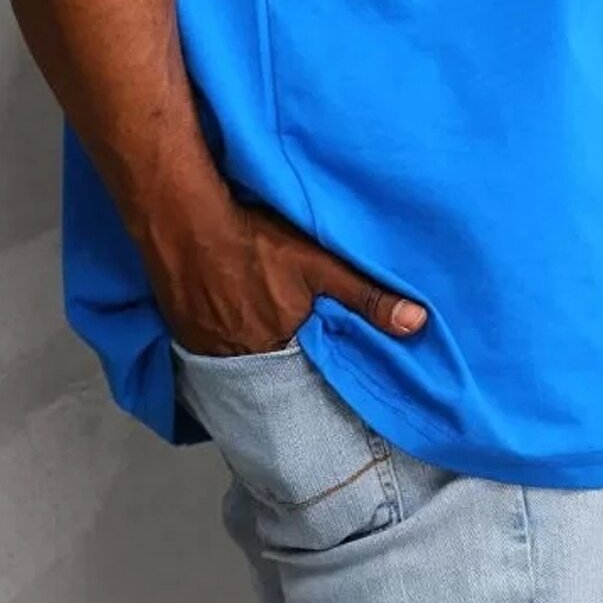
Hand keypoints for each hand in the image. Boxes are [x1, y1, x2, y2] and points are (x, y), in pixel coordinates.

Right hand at [157, 196, 427, 357]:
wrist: (185, 223)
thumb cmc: (255, 242)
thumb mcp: (319, 264)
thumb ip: (367, 296)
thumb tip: (416, 324)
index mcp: (283, 348)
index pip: (310, 378)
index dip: (319, 372)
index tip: (328, 372)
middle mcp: (245, 362)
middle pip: (275, 374)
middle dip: (288, 368)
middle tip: (295, 354)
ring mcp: (211, 354)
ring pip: (242, 365)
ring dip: (254, 355)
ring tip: (263, 338)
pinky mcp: (186, 339)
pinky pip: (211, 355)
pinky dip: (224, 346)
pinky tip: (229, 326)